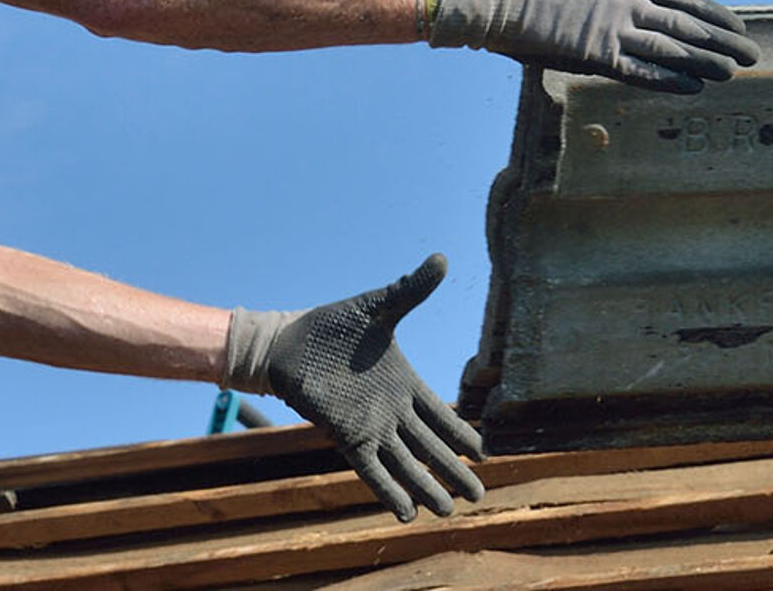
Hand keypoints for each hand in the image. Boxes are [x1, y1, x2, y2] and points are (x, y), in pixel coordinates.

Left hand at [222, 254, 483, 521]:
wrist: (288, 343)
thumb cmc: (332, 326)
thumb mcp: (377, 306)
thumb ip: (410, 289)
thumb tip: (441, 258)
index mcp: (405, 383)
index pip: (442, 415)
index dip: (463, 434)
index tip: (484, 454)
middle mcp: (392, 411)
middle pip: (431, 448)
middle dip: (454, 471)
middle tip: (480, 496)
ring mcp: (371, 427)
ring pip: (406, 465)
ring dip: (427, 488)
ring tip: (448, 512)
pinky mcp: (347, 437)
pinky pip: (372, 470)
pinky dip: (390, 491)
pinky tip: (407, 513)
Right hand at [427, 0, 759, 91]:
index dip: (711, 12)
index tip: (736, 25)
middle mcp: (625, 3)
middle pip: (684, 24)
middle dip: (721, 41)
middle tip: (752, 54)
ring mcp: (612, 29)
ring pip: (670, 48)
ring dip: (705, 62)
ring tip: (735, 73)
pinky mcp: (594, 55)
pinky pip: (640, 71)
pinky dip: (669, 79)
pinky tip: (695, 87)